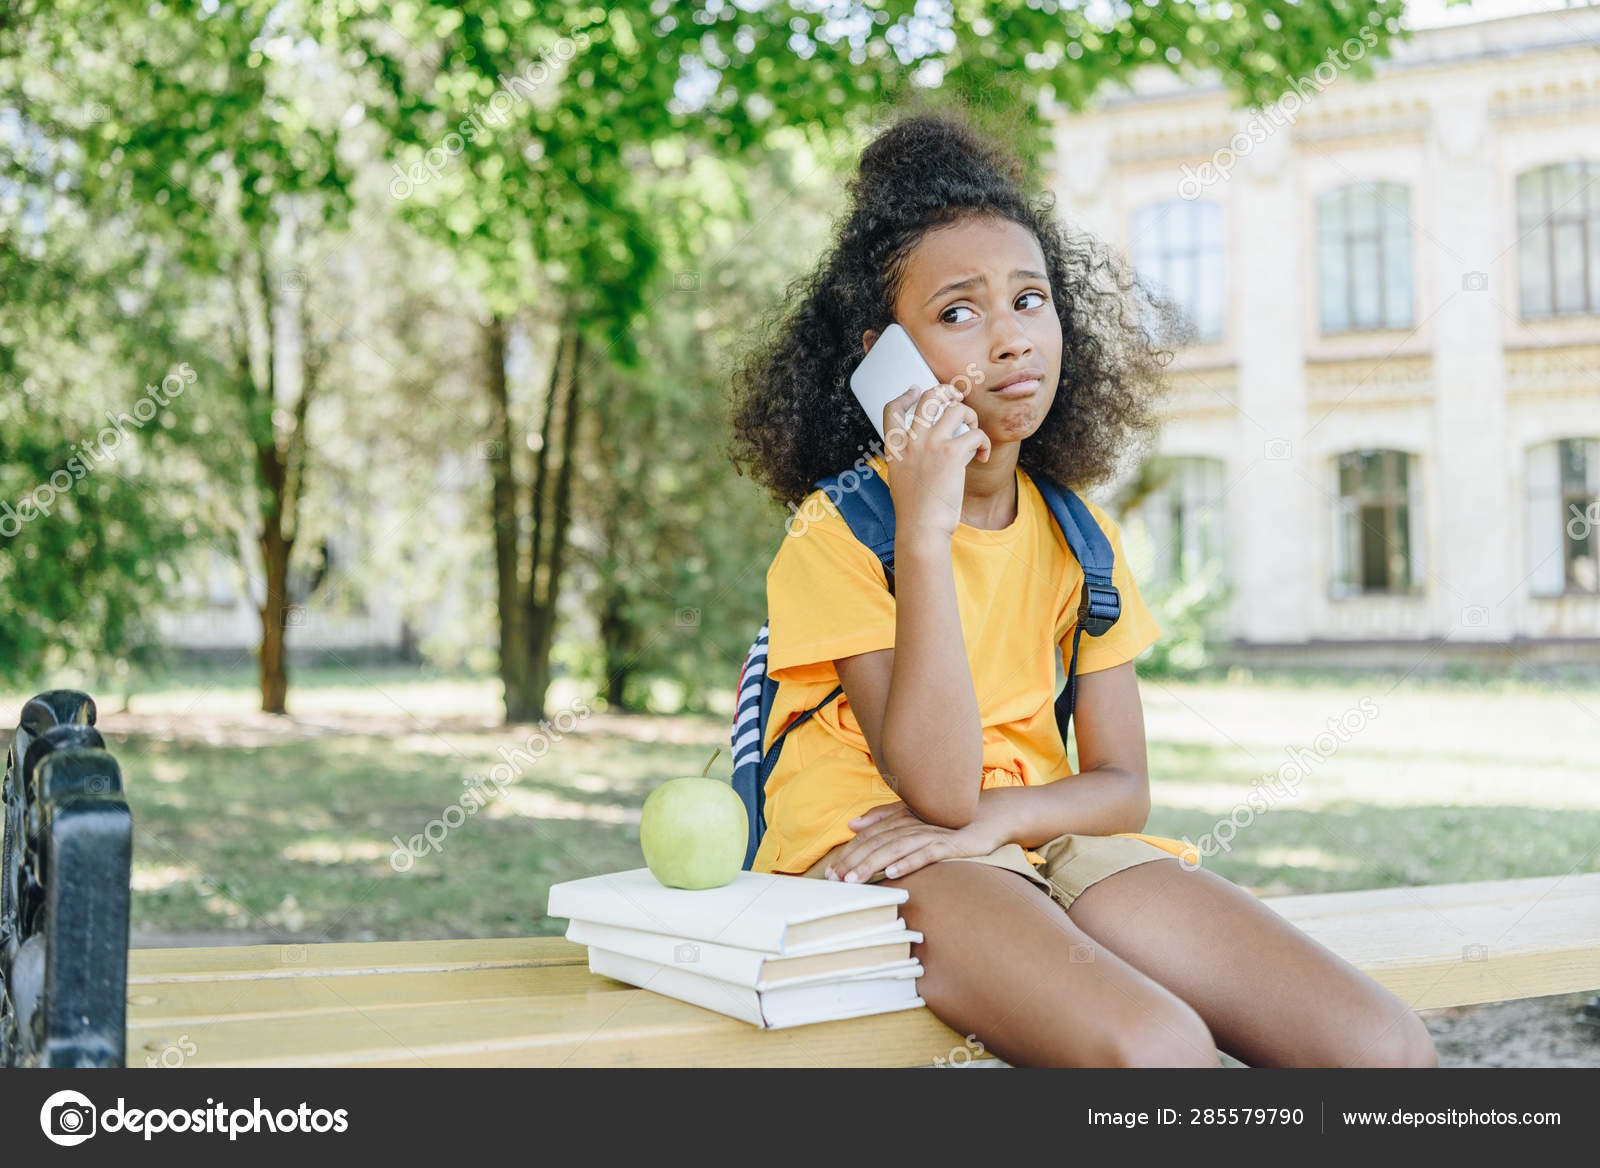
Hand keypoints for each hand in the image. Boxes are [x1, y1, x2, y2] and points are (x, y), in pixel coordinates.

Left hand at [824, 797, 1013, 883]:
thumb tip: (852, 824)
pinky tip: (891, 872)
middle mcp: (912, 823)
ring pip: (895, 848)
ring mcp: (931, 833)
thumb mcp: (913, 818)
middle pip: (876, 842)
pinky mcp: (950, 844)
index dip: (848, 853)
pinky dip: (908, 862)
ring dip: (872, 864)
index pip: (868, 837)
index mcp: (901, 818)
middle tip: (834, 880)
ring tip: (853, 880)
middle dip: (853, 861)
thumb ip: (883, 817)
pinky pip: (925, 853)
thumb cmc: (948, 821)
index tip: (830, 873)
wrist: (990, 816)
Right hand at [880, 382, 991, 542]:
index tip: (915, 390)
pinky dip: (984, 442)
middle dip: (946, 393)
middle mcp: (911, 441)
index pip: (891, 409)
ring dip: (970, 416)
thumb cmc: (915, 512)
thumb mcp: (900, 480)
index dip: (905, 395)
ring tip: (973, 431)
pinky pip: (976, 434)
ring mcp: (931, 444)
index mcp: (895, 448)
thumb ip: (908, 460)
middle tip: (957, 401)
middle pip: (928, 397)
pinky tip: (983, 456)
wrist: (921, 529)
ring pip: (956, 409)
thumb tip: (924, 451)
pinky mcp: (952, 453)